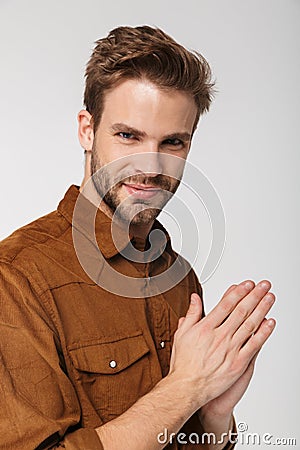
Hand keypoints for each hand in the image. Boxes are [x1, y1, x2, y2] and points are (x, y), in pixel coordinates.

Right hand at [168, 280, 275, 412]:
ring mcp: (230, 349)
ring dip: (262, 309)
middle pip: (241, 311)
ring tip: (270, 298)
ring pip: (250, 324)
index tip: (247, 284)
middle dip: (254, 295)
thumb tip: (195, 298)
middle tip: (263, 285)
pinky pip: (254, 345)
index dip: (238, 292)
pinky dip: (263, 333)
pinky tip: (270, 323)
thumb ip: (191, 314)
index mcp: (206, 328)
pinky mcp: (238, 363)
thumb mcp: (182, 333)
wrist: (187, 388)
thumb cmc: (184, 363)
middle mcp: (220, 336)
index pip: (226, 304)